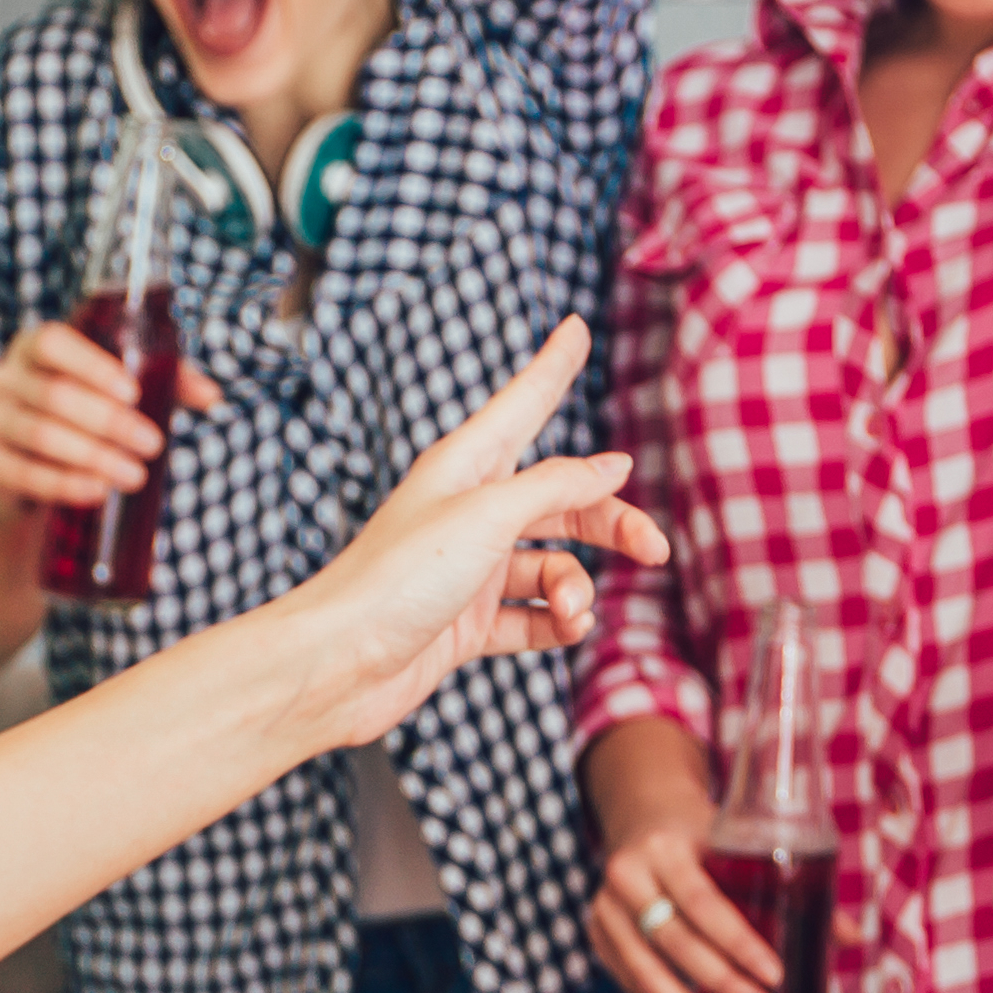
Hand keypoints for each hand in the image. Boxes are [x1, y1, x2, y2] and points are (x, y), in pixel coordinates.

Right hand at [0, 310, 226, 513]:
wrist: (33, 476)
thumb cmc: (86, 419)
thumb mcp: (124, 396)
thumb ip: (167, 383)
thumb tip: (212, 396)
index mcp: (34, 346)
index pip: (51, 341)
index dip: (91, 365)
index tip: (134, 393)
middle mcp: (2, 375)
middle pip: (52, 393)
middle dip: (109, 423)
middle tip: (151, 445)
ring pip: (37, 433)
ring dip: (91, 456)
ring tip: (133, 475)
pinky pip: (18, 471)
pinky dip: (60, 483)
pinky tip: (95, 492)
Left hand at [266, 318, 663, 745]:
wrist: (337, 665)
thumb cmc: (396, 579)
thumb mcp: (488, 517)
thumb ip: (555, 487)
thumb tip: (613, 466)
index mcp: (465, 467)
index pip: (523, 404)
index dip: (553, 367)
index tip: (576, 327)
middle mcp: (469, 512)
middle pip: (561, 501)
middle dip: (610, 522)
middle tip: (655, 548)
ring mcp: (469, 570)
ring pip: (551, 567)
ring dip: (575, 589)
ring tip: (574, 610)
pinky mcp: (466, 623)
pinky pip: (530, 617)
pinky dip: (555, 624)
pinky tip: (566, 629)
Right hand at [583, 722, 773, 992]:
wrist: (643, 820)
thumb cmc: (706, 837)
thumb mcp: (739, 844)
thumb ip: (793, 888)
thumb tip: (852, 939)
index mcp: (665, 846)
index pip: (702, 900)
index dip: (738, 941)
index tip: (775, 975)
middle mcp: (626, 876)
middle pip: (674, 942)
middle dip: (721, 985)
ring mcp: (604, 910)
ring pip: (645, 973)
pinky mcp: (599, 939)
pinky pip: (632, 987)